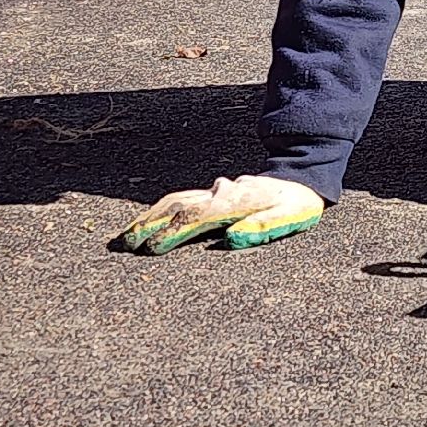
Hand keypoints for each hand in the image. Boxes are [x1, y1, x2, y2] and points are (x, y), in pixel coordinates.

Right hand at [120, 175, 323, 254]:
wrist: (300, 178)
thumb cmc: (295, 205)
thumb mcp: (289, 217)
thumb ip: (263, 227)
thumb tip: (232, 238)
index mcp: (236, 201)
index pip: (197, 216)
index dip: (173, 231)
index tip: (151, 247)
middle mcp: (220, 193)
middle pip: (178, 206)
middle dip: (150, 224)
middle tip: (125, 244)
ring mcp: (214, 191)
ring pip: (174, 200)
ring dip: (149, 217)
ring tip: (125, 235)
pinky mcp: (212, 193)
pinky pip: (180, 198)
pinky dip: (159, 209)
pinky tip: (145, 221)